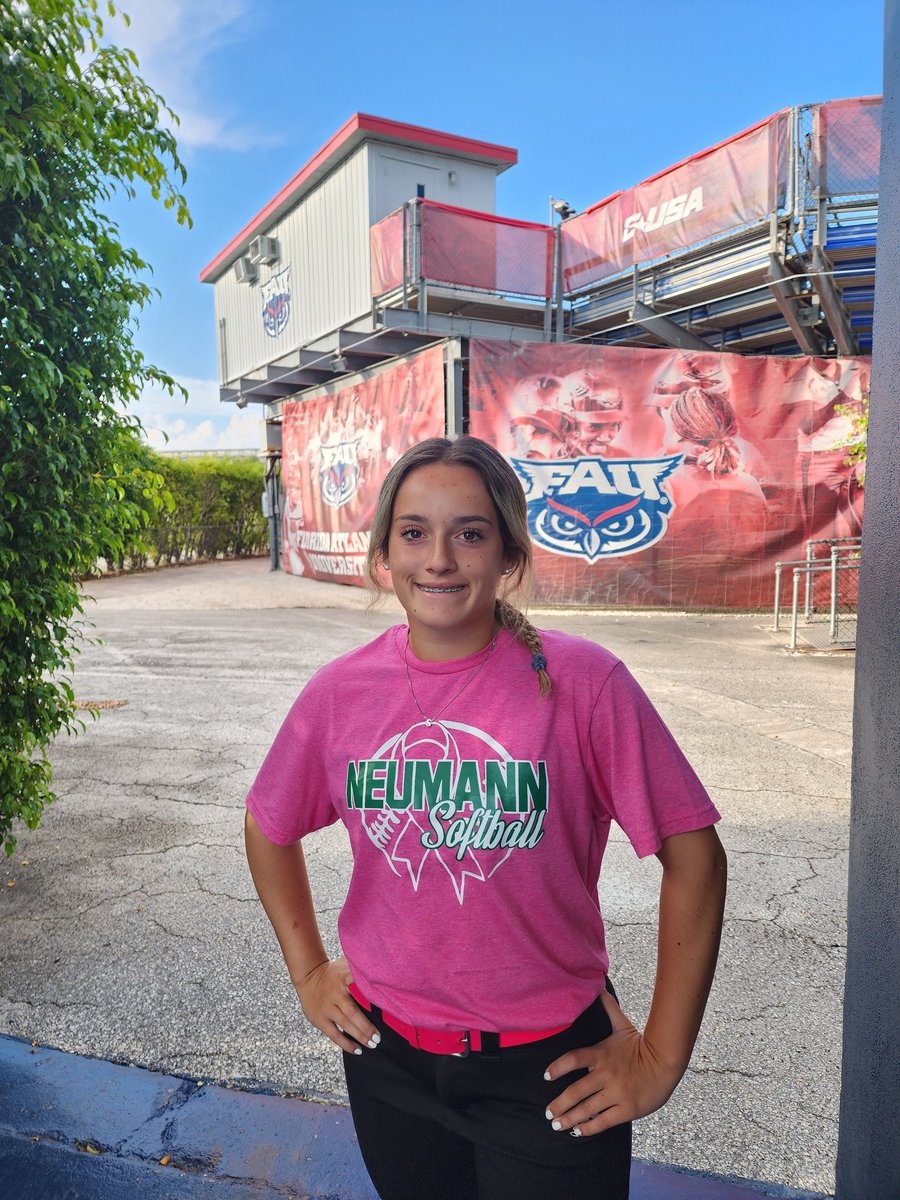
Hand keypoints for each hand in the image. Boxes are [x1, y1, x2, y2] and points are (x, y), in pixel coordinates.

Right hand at [294, 956, 380, 1054]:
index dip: (370, 996)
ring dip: (360, 1036)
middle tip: (379, 1037)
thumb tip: (384, 971)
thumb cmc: (334, 973)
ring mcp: (327, 1008)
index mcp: (344, 978)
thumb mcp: (346, 965)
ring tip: (373, 1044)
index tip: (384, 1007)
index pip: (359, 987)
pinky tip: (358, 1050)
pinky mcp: (320, 1020)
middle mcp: (336, 993)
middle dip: (367, 1026)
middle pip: (353, 1011)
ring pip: (345, 1024)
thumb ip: (360, 970)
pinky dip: (346, 1044)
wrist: (308, 977)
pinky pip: (334, 1034)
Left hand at [543, 990, 683, 1137]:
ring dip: (569, 1119)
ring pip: (587, 1109)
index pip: (573, 1059)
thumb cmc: (640, 1044)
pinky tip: (578, 1131)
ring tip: (557, 1125)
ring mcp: (616, 1093)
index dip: (557, 1067)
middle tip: (547, 1113)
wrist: (666, 1062)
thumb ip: (609, 1008)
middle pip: (576, 1091)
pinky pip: (604, 1121)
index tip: (546, 1076)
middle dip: (559, 1104)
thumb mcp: (622, 1025)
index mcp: (601, 1054)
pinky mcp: (627, 1109)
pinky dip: (589, 1128)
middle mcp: (606, 1075)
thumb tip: (599, 987)